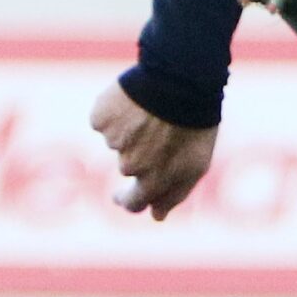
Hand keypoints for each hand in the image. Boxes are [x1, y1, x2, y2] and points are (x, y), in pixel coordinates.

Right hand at [89, 82, 216, 220]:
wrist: (180, 80)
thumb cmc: (194, 122)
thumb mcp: (195, 163)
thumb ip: (174, 194)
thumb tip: (156, 216)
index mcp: (154, 181)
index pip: (134, 203)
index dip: (128, 199)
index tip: (120, 195)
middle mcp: (131, 166)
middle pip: (128, 166)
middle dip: (137, 153)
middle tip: (152, 132)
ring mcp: (114, 141)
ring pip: (117, 140)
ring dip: (130, 128)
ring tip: (151, 109)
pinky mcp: (101, 118)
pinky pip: (104, 120)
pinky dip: (115, 111)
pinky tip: (132, 99)